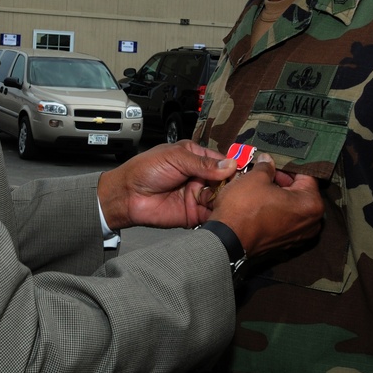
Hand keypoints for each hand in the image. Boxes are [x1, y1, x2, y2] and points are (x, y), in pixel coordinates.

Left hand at [97, 141, 237, 229]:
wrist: (127, 196)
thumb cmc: (145, 170)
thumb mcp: (175, 158)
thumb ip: (203, 163)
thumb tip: (231, 164)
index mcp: (195, 157)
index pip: (222, 161)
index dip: (233, 166)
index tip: (245, 172)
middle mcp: (199, 176)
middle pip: (225, 181)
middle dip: (232, 185)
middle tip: (240, 189)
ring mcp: (197, 196)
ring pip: (221, 198)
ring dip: (227, 200)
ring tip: (231, 200)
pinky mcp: (194, 214)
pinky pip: (211, 215)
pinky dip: (219, 215)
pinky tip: (224, 212)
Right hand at [208, 154, 324, 256]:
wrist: (226, 241)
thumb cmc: (245, 208)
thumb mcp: (255, 178)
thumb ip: (266, 167)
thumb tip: (267, 161)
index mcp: (311, 204)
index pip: (306, 175)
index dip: (288, 164)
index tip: (274, 159)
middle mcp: (311, 223)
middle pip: (299, 192)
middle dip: (282, 180)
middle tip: (264, 170)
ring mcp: (298, 236)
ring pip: (290, 206)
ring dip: (277, 194)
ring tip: (259, 184)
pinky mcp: (284, 244)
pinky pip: (283, 220)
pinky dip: (273, 210)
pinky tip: (258, 201)